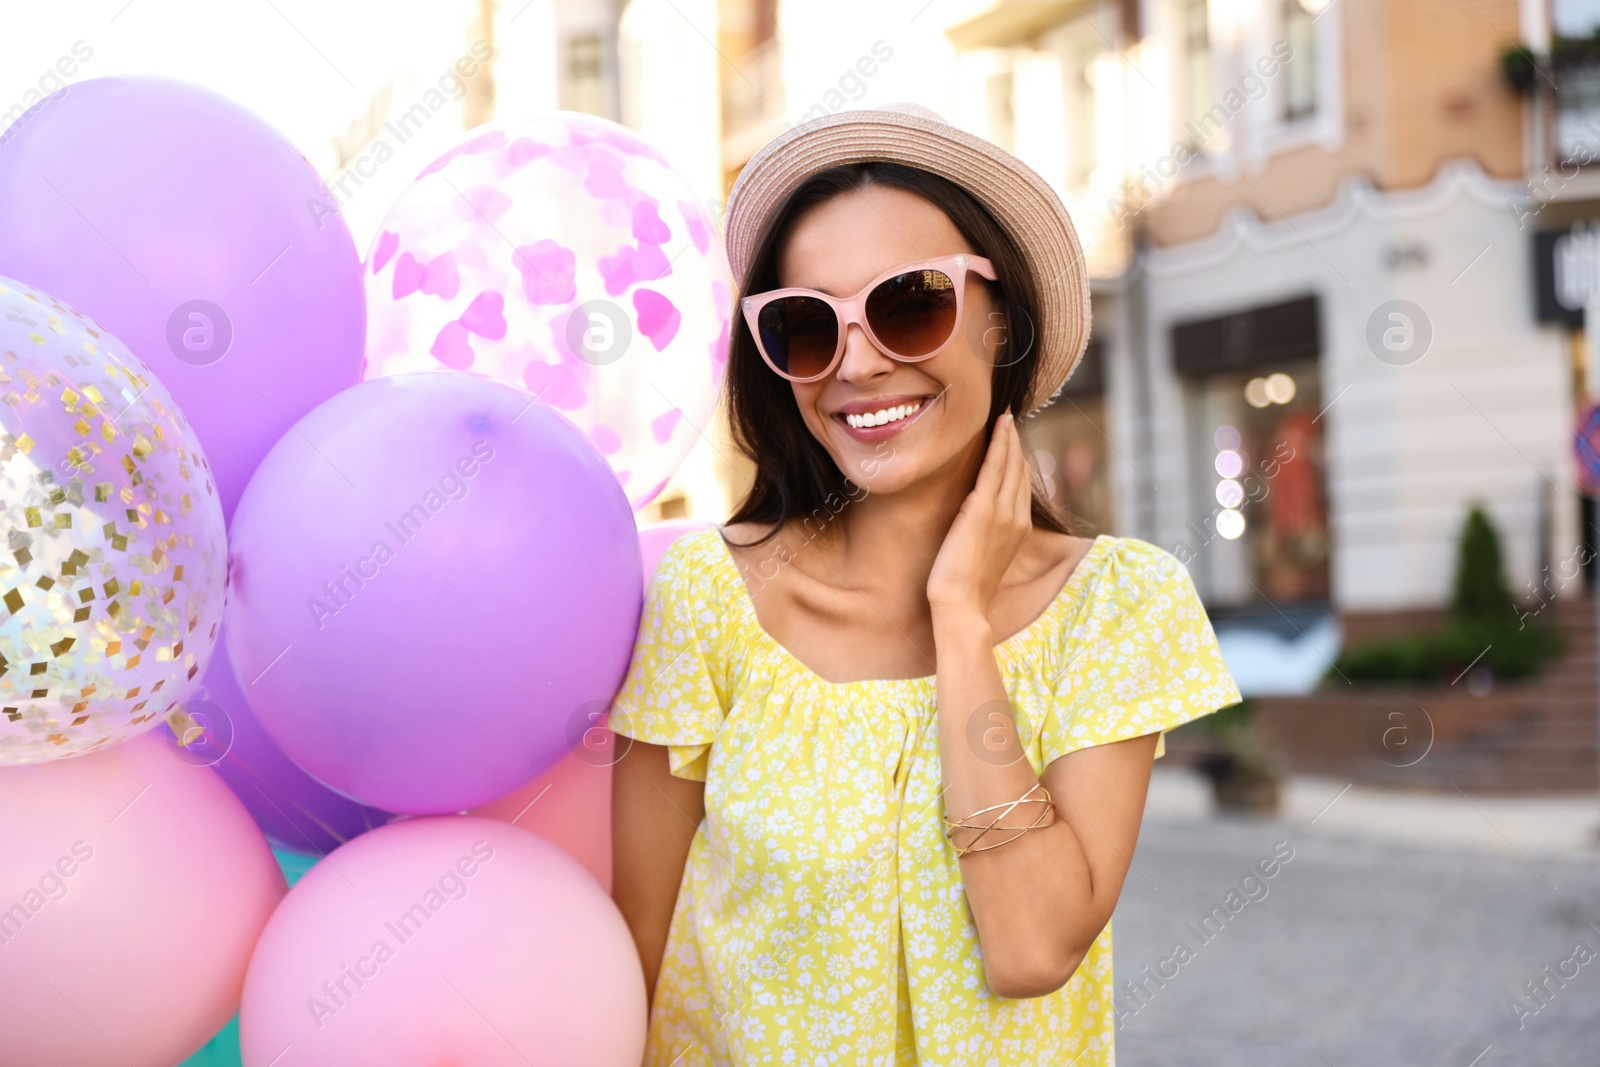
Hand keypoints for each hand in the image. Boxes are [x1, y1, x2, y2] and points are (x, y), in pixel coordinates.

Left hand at [927, 411, 1031, 621]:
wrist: (962, 603)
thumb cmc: (967, 585)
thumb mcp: (985, 553)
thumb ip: (989, 530)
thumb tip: (980, 513)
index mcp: (1019, 527)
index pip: (1021, 484)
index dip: (1017, 460)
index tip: (1010, 440)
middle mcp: (1017, 516)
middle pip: (1019, 470)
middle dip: (1014, 444)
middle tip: (1007, 419)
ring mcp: (1002, 512)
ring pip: (1010, 464)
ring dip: (1008, 438)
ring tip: (1004, 416)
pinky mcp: (983, 510)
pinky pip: (993, 469)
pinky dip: (998, 445)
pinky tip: (998, 427)